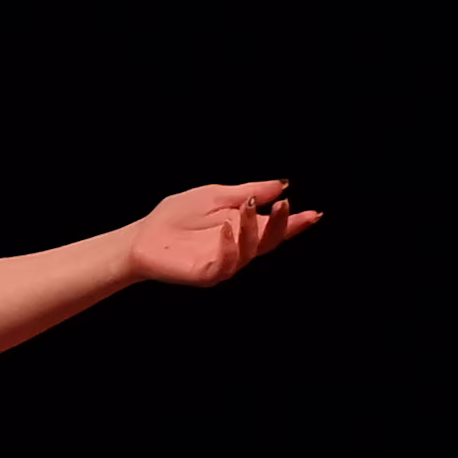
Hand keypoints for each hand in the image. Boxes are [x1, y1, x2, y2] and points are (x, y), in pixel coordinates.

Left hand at [119, 179, 320, 288]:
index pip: (274, 228)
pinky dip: (229, 246)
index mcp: (243, 230)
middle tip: (286, 205)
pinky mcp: (205, 273)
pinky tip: (228, 228)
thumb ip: (249, 191)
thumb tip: (283, 184)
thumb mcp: (217, 195)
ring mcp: (223, 263)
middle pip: (269, 242)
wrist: (142, 236)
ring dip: (254, 229)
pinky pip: (224, 264)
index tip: (315, 214)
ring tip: (251, 207)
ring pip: (250, 252)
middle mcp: (237, 249)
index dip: (295, 224)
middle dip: (282, 225)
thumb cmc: (176, 217)